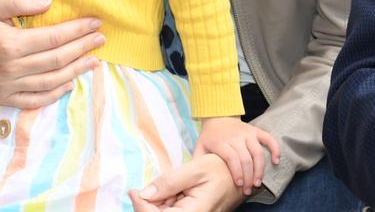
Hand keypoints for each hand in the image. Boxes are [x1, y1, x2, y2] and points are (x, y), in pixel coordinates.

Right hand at [0, 0, 103, 107]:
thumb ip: (19, 1)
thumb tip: (48, 3)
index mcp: (11, 44)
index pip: (54, 38)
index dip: (78, 30)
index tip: (96, 23)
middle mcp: (12, 68)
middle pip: (57, 59)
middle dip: (83, 48)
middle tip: (101, 39)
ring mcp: (9, 85)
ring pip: (50, 81)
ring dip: (76, 71)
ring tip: (94, 61)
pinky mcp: (4, 97)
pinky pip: (34, 100)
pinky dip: (54, 95)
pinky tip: (70, 85)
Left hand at [130, 153, 244, 211]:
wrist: (241, 173)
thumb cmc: (222, 169)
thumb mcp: (196, 168)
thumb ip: (169, 182)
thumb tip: (144, 194)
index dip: (141, 206)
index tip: (133, 190)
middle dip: (150, 204)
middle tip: (153, 186)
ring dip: (160, 204)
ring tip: (173, 187)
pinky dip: (168, 204)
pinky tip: (176, 192)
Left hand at [194, 117, 279, 193]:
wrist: (219, 115)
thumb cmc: (209, 136)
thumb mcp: (200, 147)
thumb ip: (198, 162)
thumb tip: (194, 180)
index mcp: (222, 142)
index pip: (232, 158)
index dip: (237, 172)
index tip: (239, 185)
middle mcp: (236, 137)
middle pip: (246, 158)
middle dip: (249, 176)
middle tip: (249, 190)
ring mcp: (248, 133)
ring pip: (258, 151)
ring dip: (260, 168)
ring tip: (258, 183)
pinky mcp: (256, 130)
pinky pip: (269, 138)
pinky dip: (275, 148)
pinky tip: (277, 161)